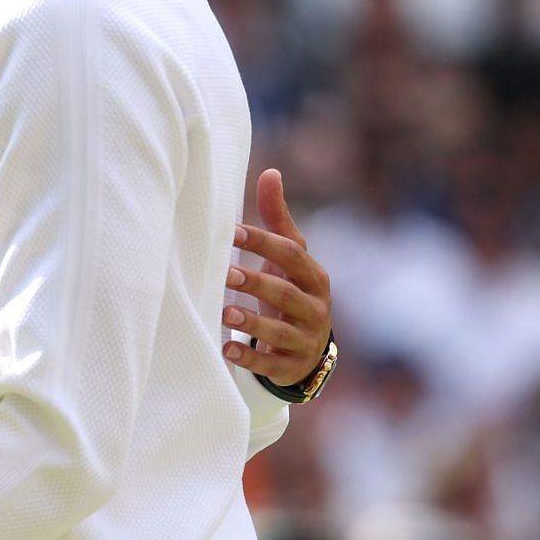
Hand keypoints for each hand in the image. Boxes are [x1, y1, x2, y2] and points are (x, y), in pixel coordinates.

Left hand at [223, 168, 332, 384]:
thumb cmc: (291, 290)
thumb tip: (270, 172)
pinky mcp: (291, 366)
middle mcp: (314, 308)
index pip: (292, 254)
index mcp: (313, 276)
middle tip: (227, 274)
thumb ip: (278, 220)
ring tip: (225, 313)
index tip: (232, 232)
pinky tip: (226, 349)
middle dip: (257, 284)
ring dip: (252, 323)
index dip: (263, 242)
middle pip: (287, 294)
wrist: (309, 348)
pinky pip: (271, 365)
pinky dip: (250, 359)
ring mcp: (305, 339)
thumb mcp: (290, 258)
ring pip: (280, 332)